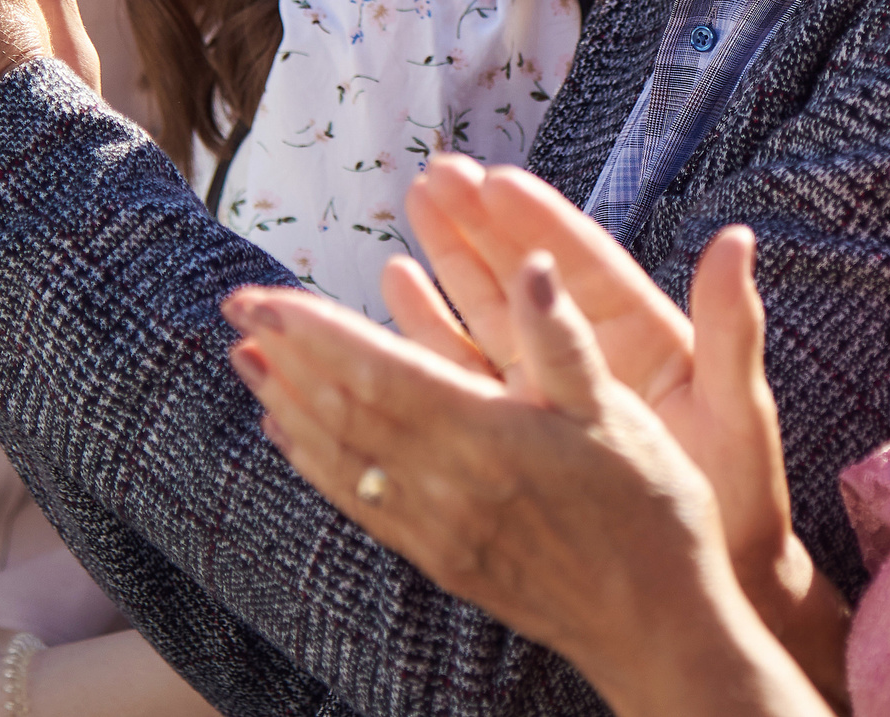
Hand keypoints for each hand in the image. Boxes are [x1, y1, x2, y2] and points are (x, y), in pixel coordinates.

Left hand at [227, 260, 829, 716]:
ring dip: (286, 404)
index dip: (313, 331)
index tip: (263, 295)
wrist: (653, 625)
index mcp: (486, 437)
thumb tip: (530, 264)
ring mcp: (435, 528)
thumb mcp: (619, 412)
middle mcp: (445, 485)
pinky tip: (291, 437)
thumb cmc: (650, 510)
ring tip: (247, 360)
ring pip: (340, 458)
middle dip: (284, 355)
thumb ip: (562, 339)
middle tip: (236, 308)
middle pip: (342, 411)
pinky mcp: (437, 556)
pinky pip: (358, 502)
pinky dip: (314, 462)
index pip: (376, 372)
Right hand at [380, 161, 840, 679]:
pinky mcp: (527, 428)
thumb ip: (731, 328)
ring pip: (493, 312)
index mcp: (646, 337)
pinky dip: (435, 329)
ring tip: (413, 208)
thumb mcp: (739, 412)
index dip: (539, 220)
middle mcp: (594, 354)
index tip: (495, 178)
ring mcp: (556, 390)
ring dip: (452, 262)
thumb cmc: (742, 501)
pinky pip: (472, 370)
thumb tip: (737, 240)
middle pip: (528, 273)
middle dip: (481, 223)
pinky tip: (401, 286)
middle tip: (435, 175)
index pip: (584, 265)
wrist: (713, 583)